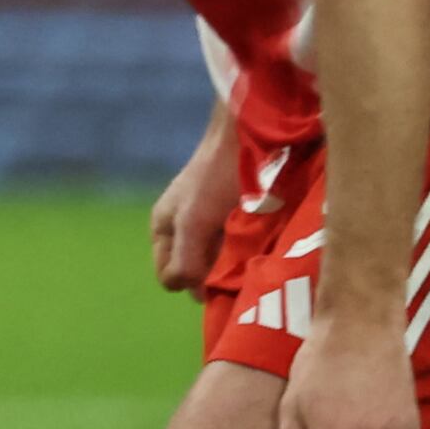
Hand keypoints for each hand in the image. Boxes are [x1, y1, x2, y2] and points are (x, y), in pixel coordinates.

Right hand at [148, 121, 244, 293]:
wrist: (248, 136)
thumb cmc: (214, 177)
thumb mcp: (192, 222)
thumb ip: (185, 260)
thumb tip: (189, 292)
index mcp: (163, 230)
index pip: (171, 278)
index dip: (193, 284)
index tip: (221, 282)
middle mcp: (185, 230)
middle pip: (198, 270)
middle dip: (218, 276)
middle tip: (242, 271)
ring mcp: (212, 223)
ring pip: (222, 260)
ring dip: (238, 263)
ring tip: (257, 256)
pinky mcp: (238, 217)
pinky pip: (241, 245)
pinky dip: (252, 250)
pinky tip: (266, 245)